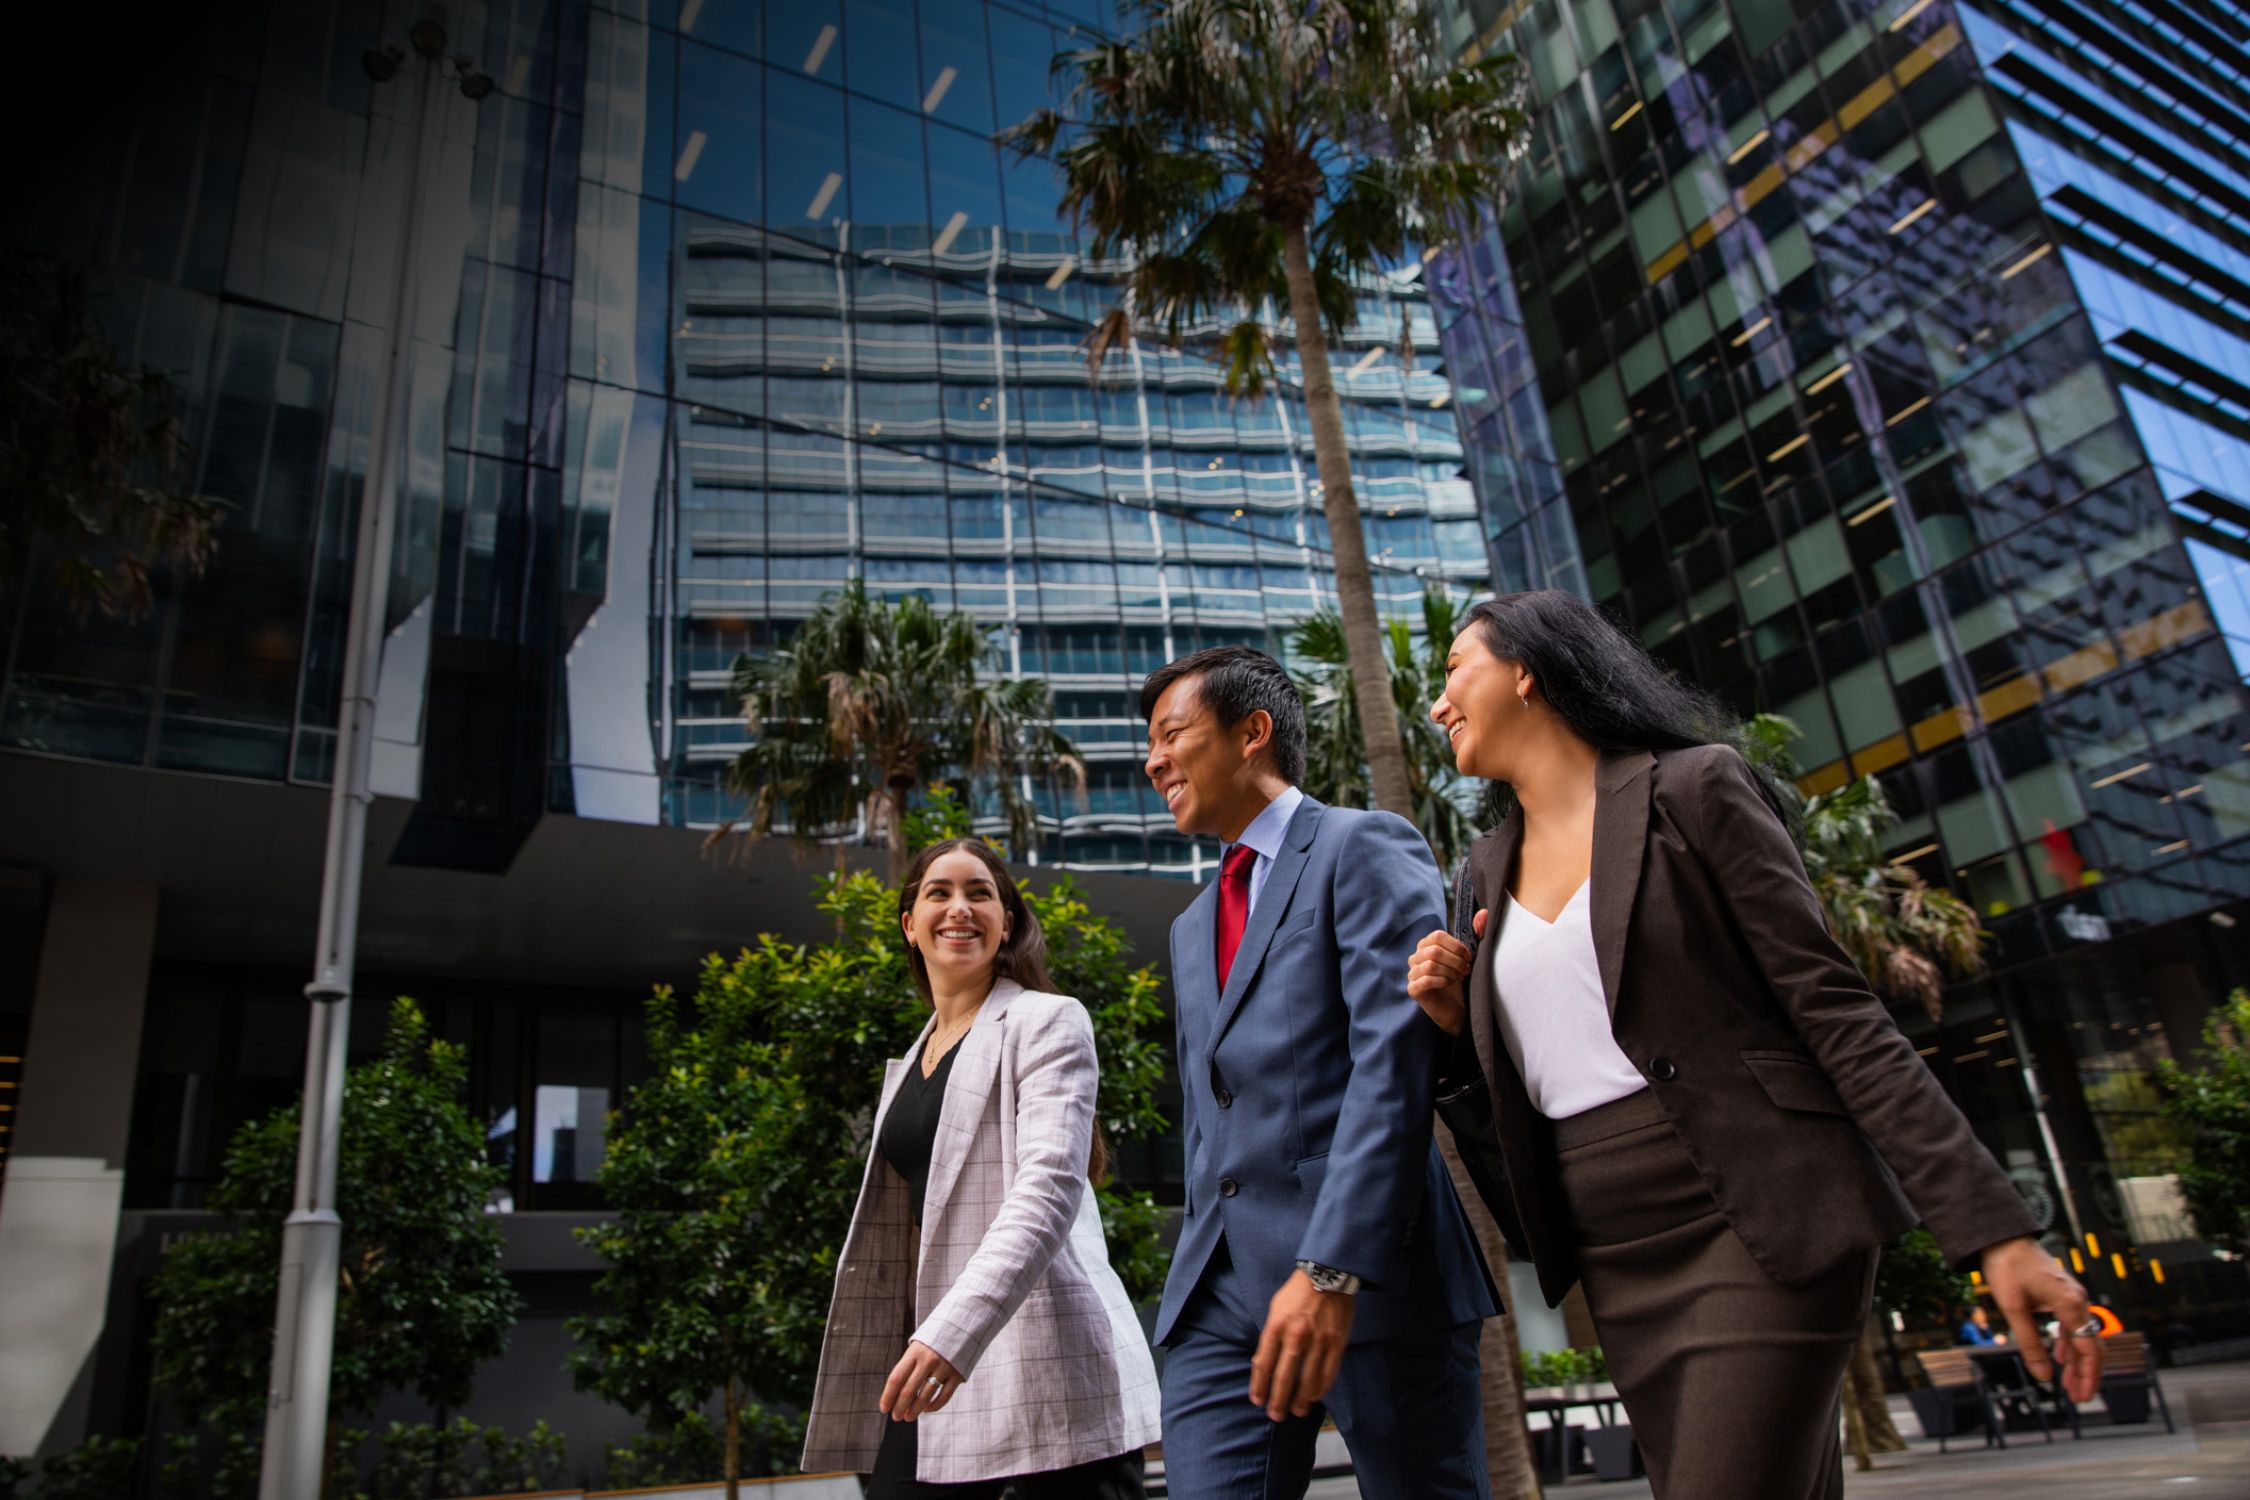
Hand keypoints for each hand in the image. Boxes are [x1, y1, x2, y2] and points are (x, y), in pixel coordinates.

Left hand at [879, 1340, 964, 1420]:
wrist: (962, 1325)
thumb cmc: (934, 1341)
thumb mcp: (918, 1346)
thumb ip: (909, 1367)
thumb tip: (898, 1395)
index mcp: (914, 1352)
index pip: (896, 1378)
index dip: (888, 1396)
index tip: (884, 1409)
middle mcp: (928, 1360)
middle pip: (909, 1391)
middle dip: (899, 1407)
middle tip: (896, 1417)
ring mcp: (944, 1368)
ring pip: (925, 1397)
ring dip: (915, 1411)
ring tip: (908, 1417)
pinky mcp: (957, 1375)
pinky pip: (943, 1397)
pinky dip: (934, 1406)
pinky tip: (926, 1409)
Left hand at [1249, 1270, 1354, 1421]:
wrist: (1328, 1274)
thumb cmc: (1297, 1293)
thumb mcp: (1275, 1309)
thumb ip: (1269, 1336)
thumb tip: (1261, 1364)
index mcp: (1276, 1326)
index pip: (1263, 1364)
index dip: (1259, 1386)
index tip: (1257, 1400)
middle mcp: (1295, 1336)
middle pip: (1283, 1377)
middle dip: (1278, 1400)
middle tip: (1275, 1415)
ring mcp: (1317, 1341)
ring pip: (1307, 1380)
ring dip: (1300, 1401)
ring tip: (1296, 1412)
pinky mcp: (1336, 1343)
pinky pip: (1328, 1373)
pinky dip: (1321, 1388)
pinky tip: (1315, 1397)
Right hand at [1407, 911, 1486, 1036]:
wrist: (1458, 1008)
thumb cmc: (1461, 979)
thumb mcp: (1470, 955)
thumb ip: (1477, 933)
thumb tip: (1484, 913)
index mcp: (1426, 945)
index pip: (1436, 936)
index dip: (1455, 946)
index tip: (1468, 957)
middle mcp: (1416, 957)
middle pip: (1434, 950)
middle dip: (1455, 961)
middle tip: (1466, 970)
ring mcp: (1412, 974)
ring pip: (1430, 965)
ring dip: (1450, 971)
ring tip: (1460, 977)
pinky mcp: (1413, 990)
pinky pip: (1425, 980)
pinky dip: (1442, 981)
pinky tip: (1450, 984)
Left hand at [1980, 1236, 2102, 1402]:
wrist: (2003, 1238)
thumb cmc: (2007, 1268)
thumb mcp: (2013, 1309)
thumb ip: (2029, 1344)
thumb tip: (2043, 1376)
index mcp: (2071, 1305)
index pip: (2089, 1350)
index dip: (2088, 1376)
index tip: (2083, 1397)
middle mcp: (2078, 1301)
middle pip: (2092, 1345)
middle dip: (2086, 1374)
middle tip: (2077, 1398)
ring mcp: (2072, 1297)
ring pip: (2082, 1336)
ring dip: (2076, 1362)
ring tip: (2068, 1385)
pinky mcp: (2063, 1295)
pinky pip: (2072, 1325)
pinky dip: (2068, 1344)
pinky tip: (2060, 1359)